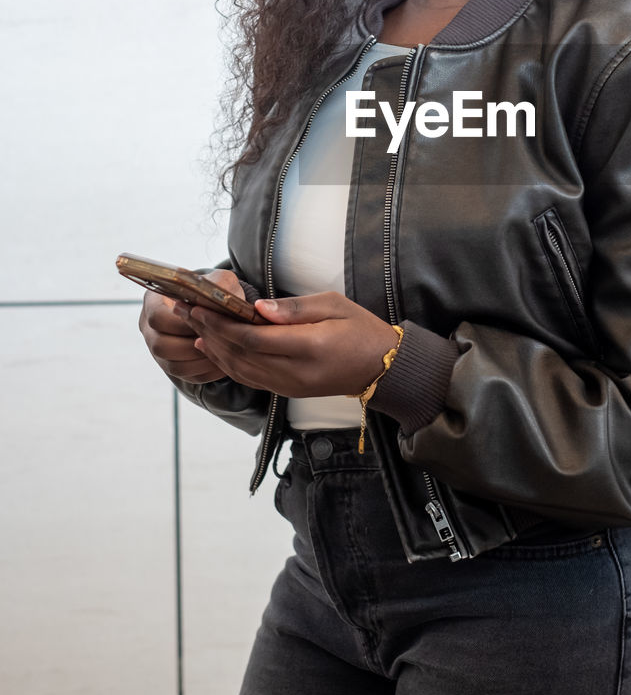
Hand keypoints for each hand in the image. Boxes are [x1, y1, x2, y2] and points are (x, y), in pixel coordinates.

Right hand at [138, 269, 238, 383]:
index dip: (180, 323)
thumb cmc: (213, 291)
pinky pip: (187, 376)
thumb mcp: (218, 280)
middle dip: (190, 346)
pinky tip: (225, 364)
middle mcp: (150, 329)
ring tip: (223, 355)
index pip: (157, 318)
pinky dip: (207, 372)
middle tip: (216, 342)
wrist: (215, 307)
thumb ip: (219, 284)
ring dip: (200, 362)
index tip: (204, 322)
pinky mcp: (174, 365)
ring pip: (174, 366)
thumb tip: (217, 299)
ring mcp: (159, 350)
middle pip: (160, 346)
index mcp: (154, 302)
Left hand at [185, 291, 399, 397]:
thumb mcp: (334, 304)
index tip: (200, 303)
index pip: (251, 337)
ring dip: (212, 348)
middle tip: (185, 309)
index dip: (221, 322)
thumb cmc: (360, 329)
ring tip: (193, 325)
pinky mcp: (287, 391)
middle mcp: (293, 372)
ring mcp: (289, 386)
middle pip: (238, 354)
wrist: (382, 368)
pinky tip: (212, 348)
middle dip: (208, 331)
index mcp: (307, 347)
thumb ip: (294, 308)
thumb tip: (257, 307)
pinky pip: (249, 378)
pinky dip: (226, 363)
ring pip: (239, 369)